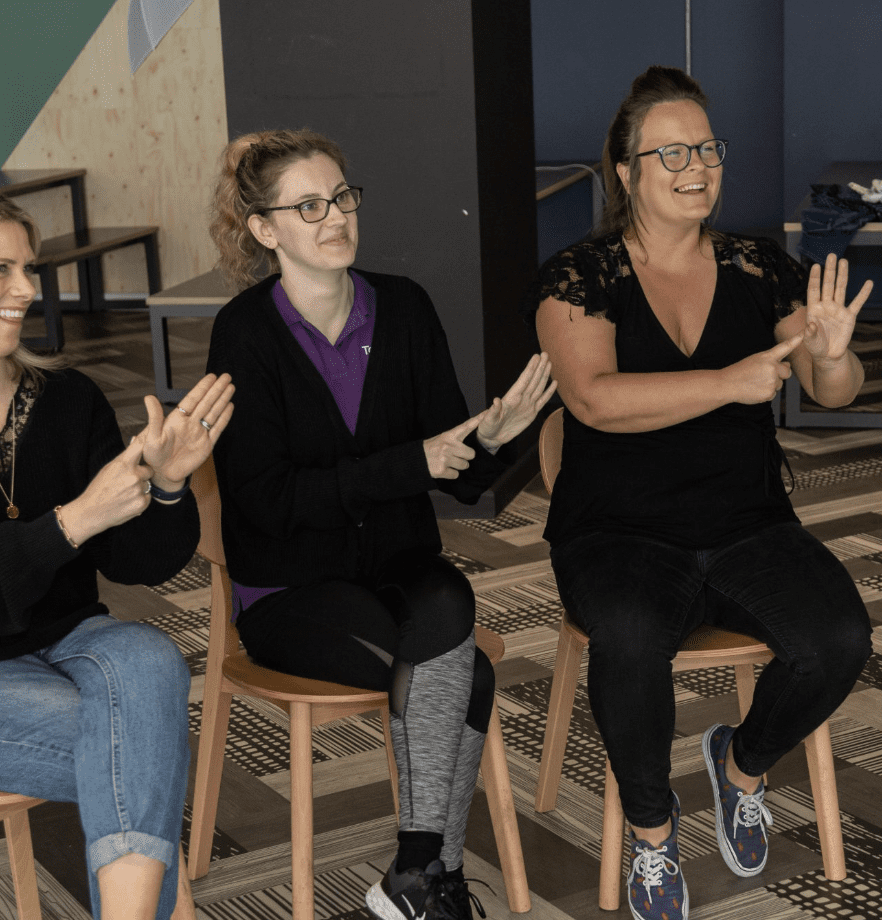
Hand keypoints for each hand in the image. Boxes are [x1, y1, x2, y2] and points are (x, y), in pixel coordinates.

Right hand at [60, 438, 152, 544]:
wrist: (91, 512)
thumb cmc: (99, 488)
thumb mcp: (109, 469)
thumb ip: (125, 457)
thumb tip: (136, 439)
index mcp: (123, 464)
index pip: (140, 446)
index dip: (148, 439)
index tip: (155, 431)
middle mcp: (133, 476)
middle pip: (149, 470)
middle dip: (142, 474)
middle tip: (126, 482)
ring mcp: (138, 490)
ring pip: (148, 484)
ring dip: (140, 487)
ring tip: (124, 493)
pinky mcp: (142, 503)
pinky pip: (148, 497)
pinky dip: (140, 499)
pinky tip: (127, 501)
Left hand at [137, 373, 234, 489]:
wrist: (163, 474)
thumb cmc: (153, 455)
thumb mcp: (151, 436)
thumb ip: (154, 416)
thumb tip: (149, 398)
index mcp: (177, 419)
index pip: (193, 399)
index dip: (202, 388)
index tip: (211, 377)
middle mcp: (190, 423)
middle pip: (207, 403)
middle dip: (217, 389)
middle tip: (226, 377)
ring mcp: (200, 433)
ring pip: (214, 413)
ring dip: (222, 400)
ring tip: (230, 387)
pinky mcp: (207, 445)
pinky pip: (217, 429)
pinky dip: (224, 418)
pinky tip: (229, 407)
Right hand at [423, 413, 484, 478]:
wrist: (416, 460)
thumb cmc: (432, 449)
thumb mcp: (442, 439)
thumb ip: (456, 439)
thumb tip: (471, 442)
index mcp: (449, 436)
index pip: (466, 426)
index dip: (477, 420)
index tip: (487, 413)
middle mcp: (448, 446)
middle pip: (471, 454)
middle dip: (465, 457)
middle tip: (455, 456)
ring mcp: (445, 458)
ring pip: (465, 465)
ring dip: (458, 466)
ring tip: (447, 462)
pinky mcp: (442, 470)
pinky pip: (456, 475)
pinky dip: (451, 474)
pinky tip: (443, 468)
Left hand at [477, 353, 557, 450]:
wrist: (492, 437)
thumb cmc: (487, 427)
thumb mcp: (488, 420)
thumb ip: (493, 411)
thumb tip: (495, 401)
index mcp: (511, 398)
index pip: (523, 380)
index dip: (530, 369)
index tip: (536, 357)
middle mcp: (520, 399)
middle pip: (533, 380)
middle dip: (539, 367)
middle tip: (545, 354)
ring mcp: (527, 405)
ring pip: (538, 387)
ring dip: (544, 375)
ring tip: (549, 363)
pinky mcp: (532, 413)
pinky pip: (542, 401)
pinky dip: (549, 392)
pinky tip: (554, 383)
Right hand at [724, 333, 803, 404]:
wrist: (727, 384)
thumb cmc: (740, 372)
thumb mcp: (756, 360)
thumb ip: (773, 362)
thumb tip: (787, 367)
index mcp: (767, 357)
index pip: (786, 346)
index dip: (798, 339)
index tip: (808, 330)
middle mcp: (772, 368)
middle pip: (787, 372)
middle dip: (779, 374)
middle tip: (762, 375)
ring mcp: (772, 381)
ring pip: (779, 384)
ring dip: (771, 384)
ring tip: (755, 383)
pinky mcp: (769, 393)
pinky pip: (773, 394)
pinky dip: (765, 393)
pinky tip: (754, 390)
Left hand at [803, 254, 873, 363]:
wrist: (828, 355)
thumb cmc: (815, 346)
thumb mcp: (809, 341)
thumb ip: (809, 333)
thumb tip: (811, 325)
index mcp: (814, 309)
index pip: (813, 290)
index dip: (814, 278)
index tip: (815, 265)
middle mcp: (826, 306)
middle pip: (828, 285)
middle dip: (830, 271)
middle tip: (831, 256)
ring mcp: (838, 309)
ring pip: (841, 289)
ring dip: (843, 275)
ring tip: (844, 261)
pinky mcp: (849, 316)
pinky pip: (857, 303)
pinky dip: (863, 293)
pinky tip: (868, 283)